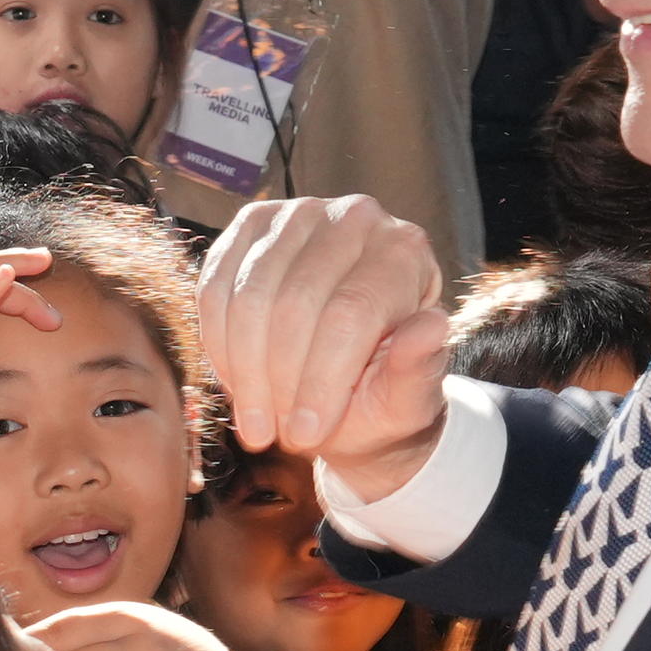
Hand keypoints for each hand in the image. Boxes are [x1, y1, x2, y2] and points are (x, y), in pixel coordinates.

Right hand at [194, 196, 454, 488]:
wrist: (349, 378)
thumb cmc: (383, 390)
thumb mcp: (409, 398)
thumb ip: (420, 369)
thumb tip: (433, 328)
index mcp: (405, 253)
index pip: (352, 312)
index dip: (321, 379)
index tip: (307, 436)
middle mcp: (356, 218)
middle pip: (295, 301)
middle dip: (277, 380)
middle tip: (274, 435)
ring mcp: (299, 214)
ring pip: (250, 294)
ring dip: (243, 368)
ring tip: (254, 419)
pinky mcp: (252, 225)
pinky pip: (216, 286)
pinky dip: (218, 344)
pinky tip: (235, 383)